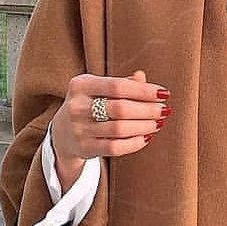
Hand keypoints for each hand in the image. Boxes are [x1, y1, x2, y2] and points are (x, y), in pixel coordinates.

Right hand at [52, 69, 171, 160]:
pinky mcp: (84, 148)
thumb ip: (122, 83)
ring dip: (144, 126)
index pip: (117, 86)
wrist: (62, 133)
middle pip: (120, 108)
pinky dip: (134, 143)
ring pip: (119, 129)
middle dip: (147, 110)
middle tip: (164, 110)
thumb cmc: (89, 105)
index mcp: (81, 85)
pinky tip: (146, 137)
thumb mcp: (99, 89)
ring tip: (158, 123)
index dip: (143, 90)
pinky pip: (115, 147)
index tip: (164, 93)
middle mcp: (77, 106)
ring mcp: (79, 129)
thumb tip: (143, 77)